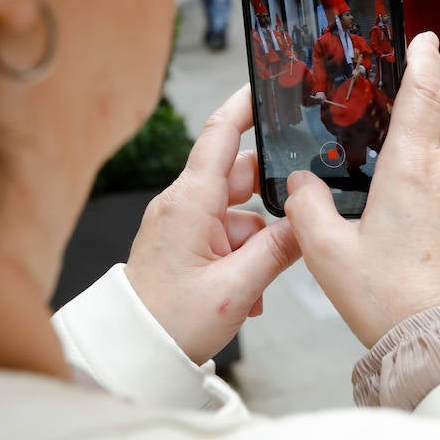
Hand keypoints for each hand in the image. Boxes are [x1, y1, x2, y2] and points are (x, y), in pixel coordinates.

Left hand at [126, 86, 301, 362]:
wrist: (131, 355)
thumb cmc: (170, 323)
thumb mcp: (237, 289)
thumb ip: (278, 250)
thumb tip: (308, 222)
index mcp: (190, 202)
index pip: (221, 134)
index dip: (246, 104)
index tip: (270, 84)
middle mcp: (182, 204)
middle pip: (239, 176)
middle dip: (270, 198)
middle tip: (298, 219)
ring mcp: (180, 224)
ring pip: (237, 212)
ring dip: (258, 242)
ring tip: (259, 285)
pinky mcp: (182, 244)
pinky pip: (224, 236)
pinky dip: (242, 257)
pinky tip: (247, 293)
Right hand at [284, 33, 439, 346]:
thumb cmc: (388, 301)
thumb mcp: (328, 254)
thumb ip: (308, 209)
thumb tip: (300, 185)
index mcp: (412, 169)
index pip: (423, 92)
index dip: (424, 59)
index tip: (425, 40)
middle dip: (436, 102)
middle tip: (412, 113)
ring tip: (414, 195)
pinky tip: (436, 238)